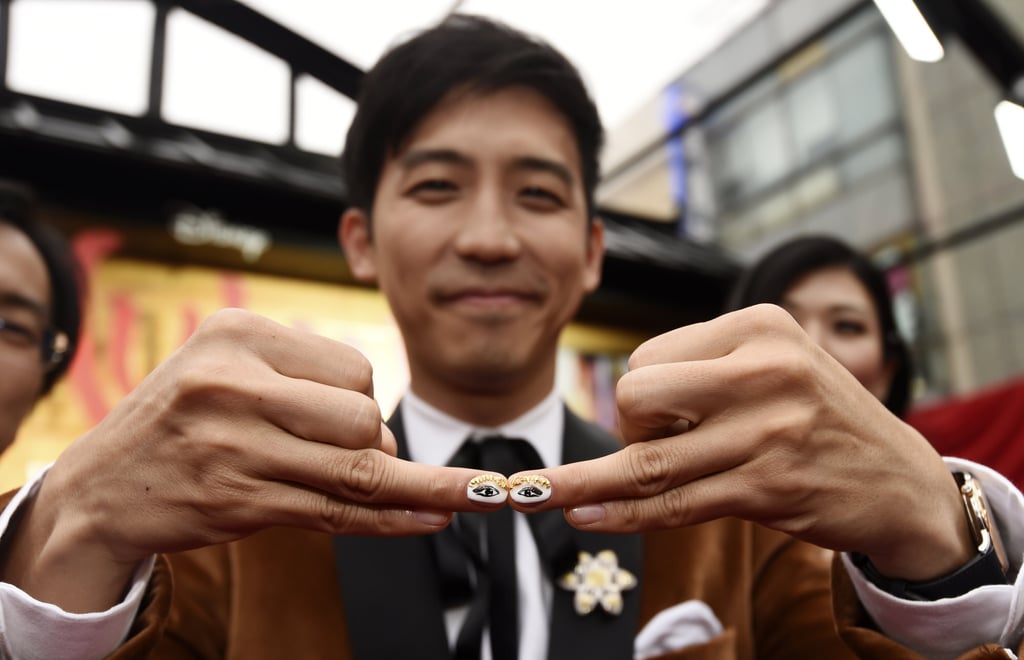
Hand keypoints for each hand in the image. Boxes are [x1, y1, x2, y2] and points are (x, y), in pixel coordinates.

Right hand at [0, 309, 487, 611]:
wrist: (100, 488)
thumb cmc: (182, 423)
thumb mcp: (227, 371)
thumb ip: (306, 389)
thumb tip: (390, 441)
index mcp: (236, 334)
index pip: (354, 367)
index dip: (364, 402)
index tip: (343, 424)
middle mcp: (233, 383)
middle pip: (363, 416)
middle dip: (373, 444)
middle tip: (340, 458)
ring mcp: (234, 446)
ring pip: (359, 470)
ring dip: (412, 487)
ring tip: (449, 497)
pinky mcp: (238, 502)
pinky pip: (337, 513)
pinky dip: (396, 519)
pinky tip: (435, 517)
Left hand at [512, 305, 973, 581]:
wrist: (900, 480)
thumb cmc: (820, 417)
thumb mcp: (778, 364)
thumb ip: (708, 371)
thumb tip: (623, 405)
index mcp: (760, 325)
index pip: (649, 356)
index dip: (638, 395)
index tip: (659, 419)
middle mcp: (765, 370)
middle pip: (638, 396)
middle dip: (626, 429)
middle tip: (657, 447)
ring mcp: (768, 432)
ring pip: (649, 460)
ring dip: (584, 482)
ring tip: (533, 494)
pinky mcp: (768, 488)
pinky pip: (675, 503)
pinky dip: (623, 513)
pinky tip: (586, 514)